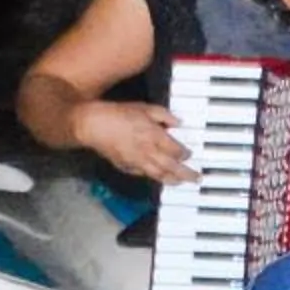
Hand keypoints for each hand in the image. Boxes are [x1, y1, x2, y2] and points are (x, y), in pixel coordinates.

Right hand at [77, 100, 197, 184]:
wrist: (92, 125)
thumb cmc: (117, 114)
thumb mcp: (144, 107)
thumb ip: (164, 115)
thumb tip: (178, 122)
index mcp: (154, 136)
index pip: (176, 150)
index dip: (185, 153)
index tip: (189, 154)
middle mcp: (147, 151)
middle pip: (171, 167)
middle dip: (186, 174)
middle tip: (196, 178)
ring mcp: (136, 161)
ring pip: (158, 174)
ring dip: (171, 180)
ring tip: (180, 182)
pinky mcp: (125, 166)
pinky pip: (143, 174)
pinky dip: (153, 177)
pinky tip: (157, 177)